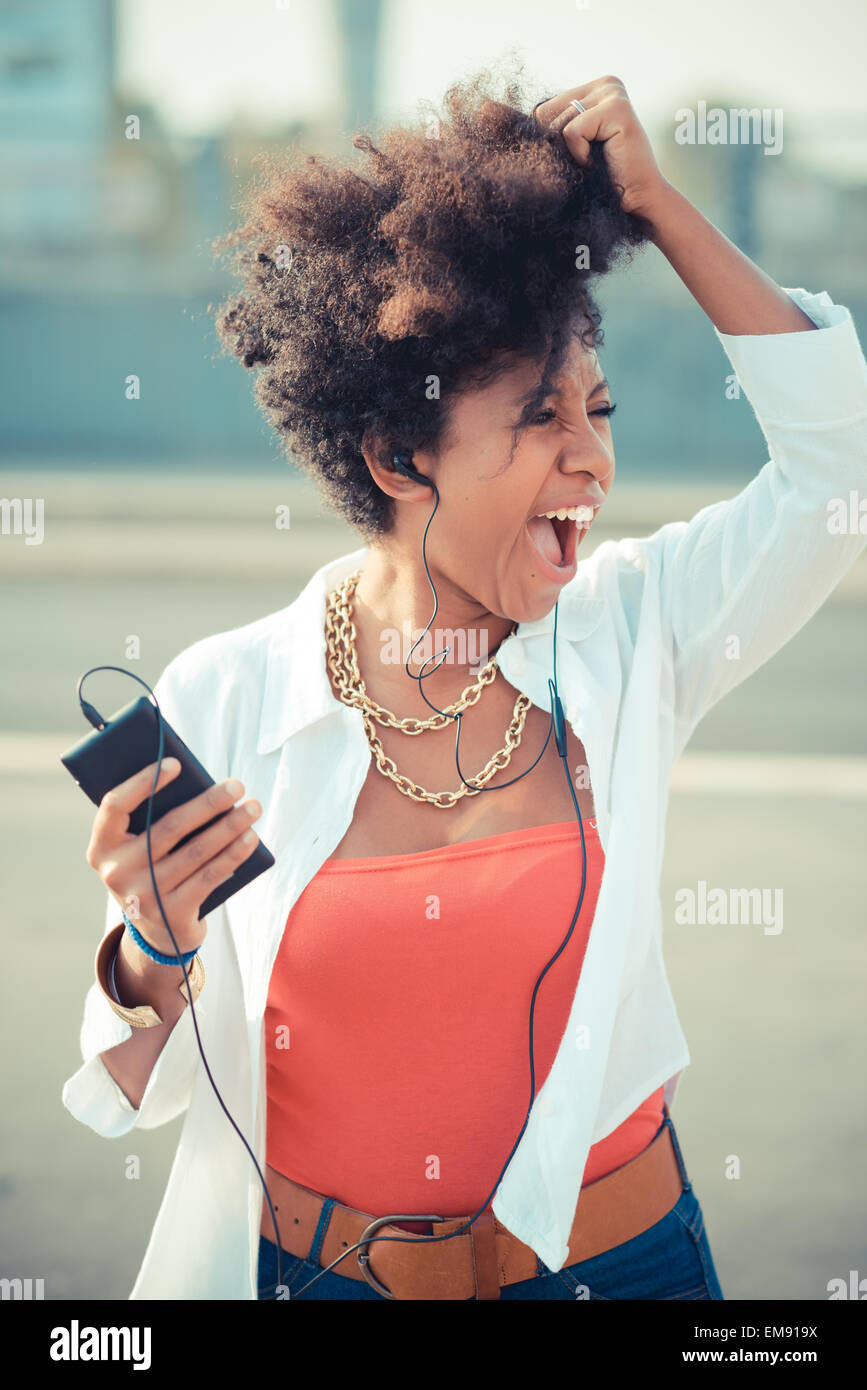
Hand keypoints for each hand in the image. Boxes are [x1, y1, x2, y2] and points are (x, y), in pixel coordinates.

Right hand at [85, 759, 262, 956]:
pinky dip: (233, 854)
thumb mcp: (139, 849)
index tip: (176, 764)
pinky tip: (250, 838)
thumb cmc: (153, 870)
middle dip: (209, 803)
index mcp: (102, 847)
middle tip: (237, 785)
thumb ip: (153, 820)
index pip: (115, 806)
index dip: (143, 782)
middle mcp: (117, 872)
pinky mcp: (172, 914)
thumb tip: (199, 785)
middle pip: (169, 827)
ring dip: (230, 826)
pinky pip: (209, 876)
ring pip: (196, 851)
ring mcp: (144, 896)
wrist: (158, 933)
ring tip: (252, 808)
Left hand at [534, 76, 669, 219]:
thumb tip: (482, 108)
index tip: (577, 158)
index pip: (542, 110)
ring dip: (571, 155)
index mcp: (592, 90)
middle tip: (587, 162)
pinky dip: (580, 155)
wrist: (637, 204)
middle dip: (557, 148)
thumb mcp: (564, 149)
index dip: (548, 144)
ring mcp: (613, 92)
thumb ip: (536, 127)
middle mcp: (605, 84)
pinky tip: (602, 162)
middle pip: (544, 113)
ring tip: (596, 162)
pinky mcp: (617, 107)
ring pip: (558, 124)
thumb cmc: (600, 181)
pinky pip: (572, 131)